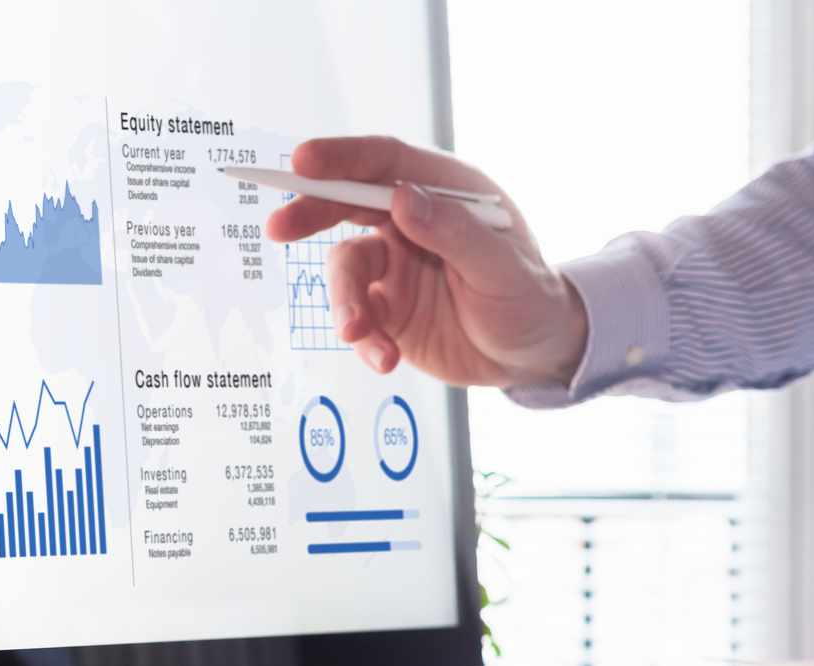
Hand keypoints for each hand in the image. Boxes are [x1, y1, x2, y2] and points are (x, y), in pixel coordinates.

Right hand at [263, 137, 587, 385]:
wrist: (534, 356)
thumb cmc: (530, 299)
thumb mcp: (502, 268)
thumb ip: (453, 232)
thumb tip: (402, 198)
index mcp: (445, 192)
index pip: (386, 161)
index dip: (342, 157)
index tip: (303, 162)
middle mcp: (413, 221)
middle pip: (348, 203)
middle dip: (311, 213)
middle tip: (279, 227)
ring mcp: (396, 265)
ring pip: (346, 270)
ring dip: (345, 303)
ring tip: (359, 334)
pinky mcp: (387, 308)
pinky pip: (358, 317)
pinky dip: (364, 339)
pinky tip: (385, 359)